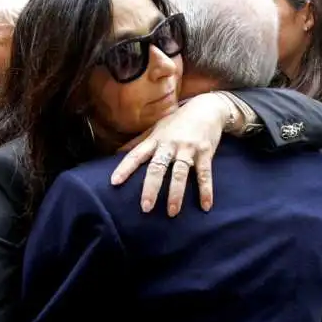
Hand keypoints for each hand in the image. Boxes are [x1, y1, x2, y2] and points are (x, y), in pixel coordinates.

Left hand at [111, 93, 227, 216]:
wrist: (206, 108)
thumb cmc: (177, 122)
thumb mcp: (156, 129)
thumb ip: (138, 142)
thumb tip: (116, 153)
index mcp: (155, 140)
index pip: (136, 155)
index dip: (125, 168)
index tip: (114, 182)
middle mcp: (170, 144)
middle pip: (157, 167)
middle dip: (151, 188)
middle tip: (145, 208)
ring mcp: (188, 149)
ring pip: (180, 173)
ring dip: (176, 194)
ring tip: (172, 212)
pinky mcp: (205, 152)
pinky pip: (205, 174)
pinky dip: (206, 190)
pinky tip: (205, 206)